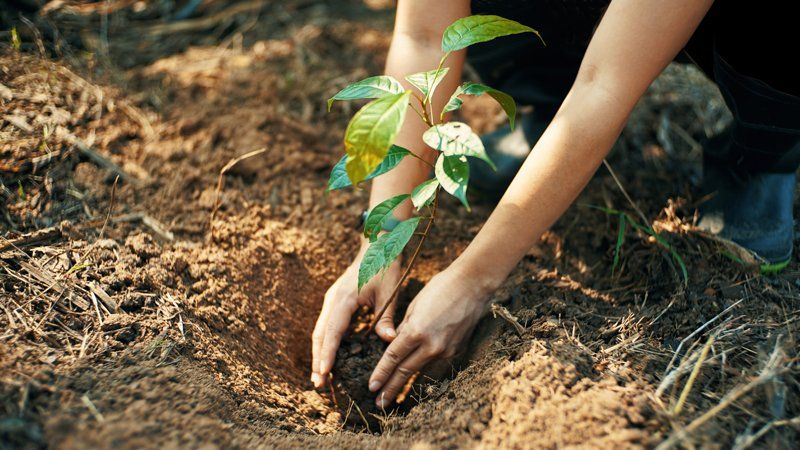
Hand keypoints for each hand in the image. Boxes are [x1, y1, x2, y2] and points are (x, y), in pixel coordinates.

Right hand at [311, 241, 401, 387]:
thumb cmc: (385, 267)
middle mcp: (333, 300)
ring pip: (321, 331)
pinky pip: (327, 326)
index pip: (332, 331)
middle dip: (318, 359)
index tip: (324, 373)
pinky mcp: (335, 302)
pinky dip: (326, 343)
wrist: (377, 246)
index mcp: (344, 299)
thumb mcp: (389, 292)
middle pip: (320, 334)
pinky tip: (330, 358)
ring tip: (320, 376)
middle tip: (318, 384)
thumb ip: (386, 318)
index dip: (327, 354)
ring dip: (319, 353)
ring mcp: (332, 301)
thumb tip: (388, 341)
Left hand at [367, 265, 492, 407]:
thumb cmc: (441, 288)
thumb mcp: (415, 305)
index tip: (371, 387)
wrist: (473, 285)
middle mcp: (431, 345)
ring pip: (421, 369)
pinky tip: (417, 374)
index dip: (381, 374)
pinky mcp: (457, 350)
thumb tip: (395, 343)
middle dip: (390, 388)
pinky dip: (425, 367)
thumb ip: (404, 328)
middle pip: (405, 371)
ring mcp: (446, 350)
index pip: (393, 358)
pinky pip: (436, 362)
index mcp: (416, 331)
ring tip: (394, 395)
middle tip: (378, 403)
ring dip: (406, 383)